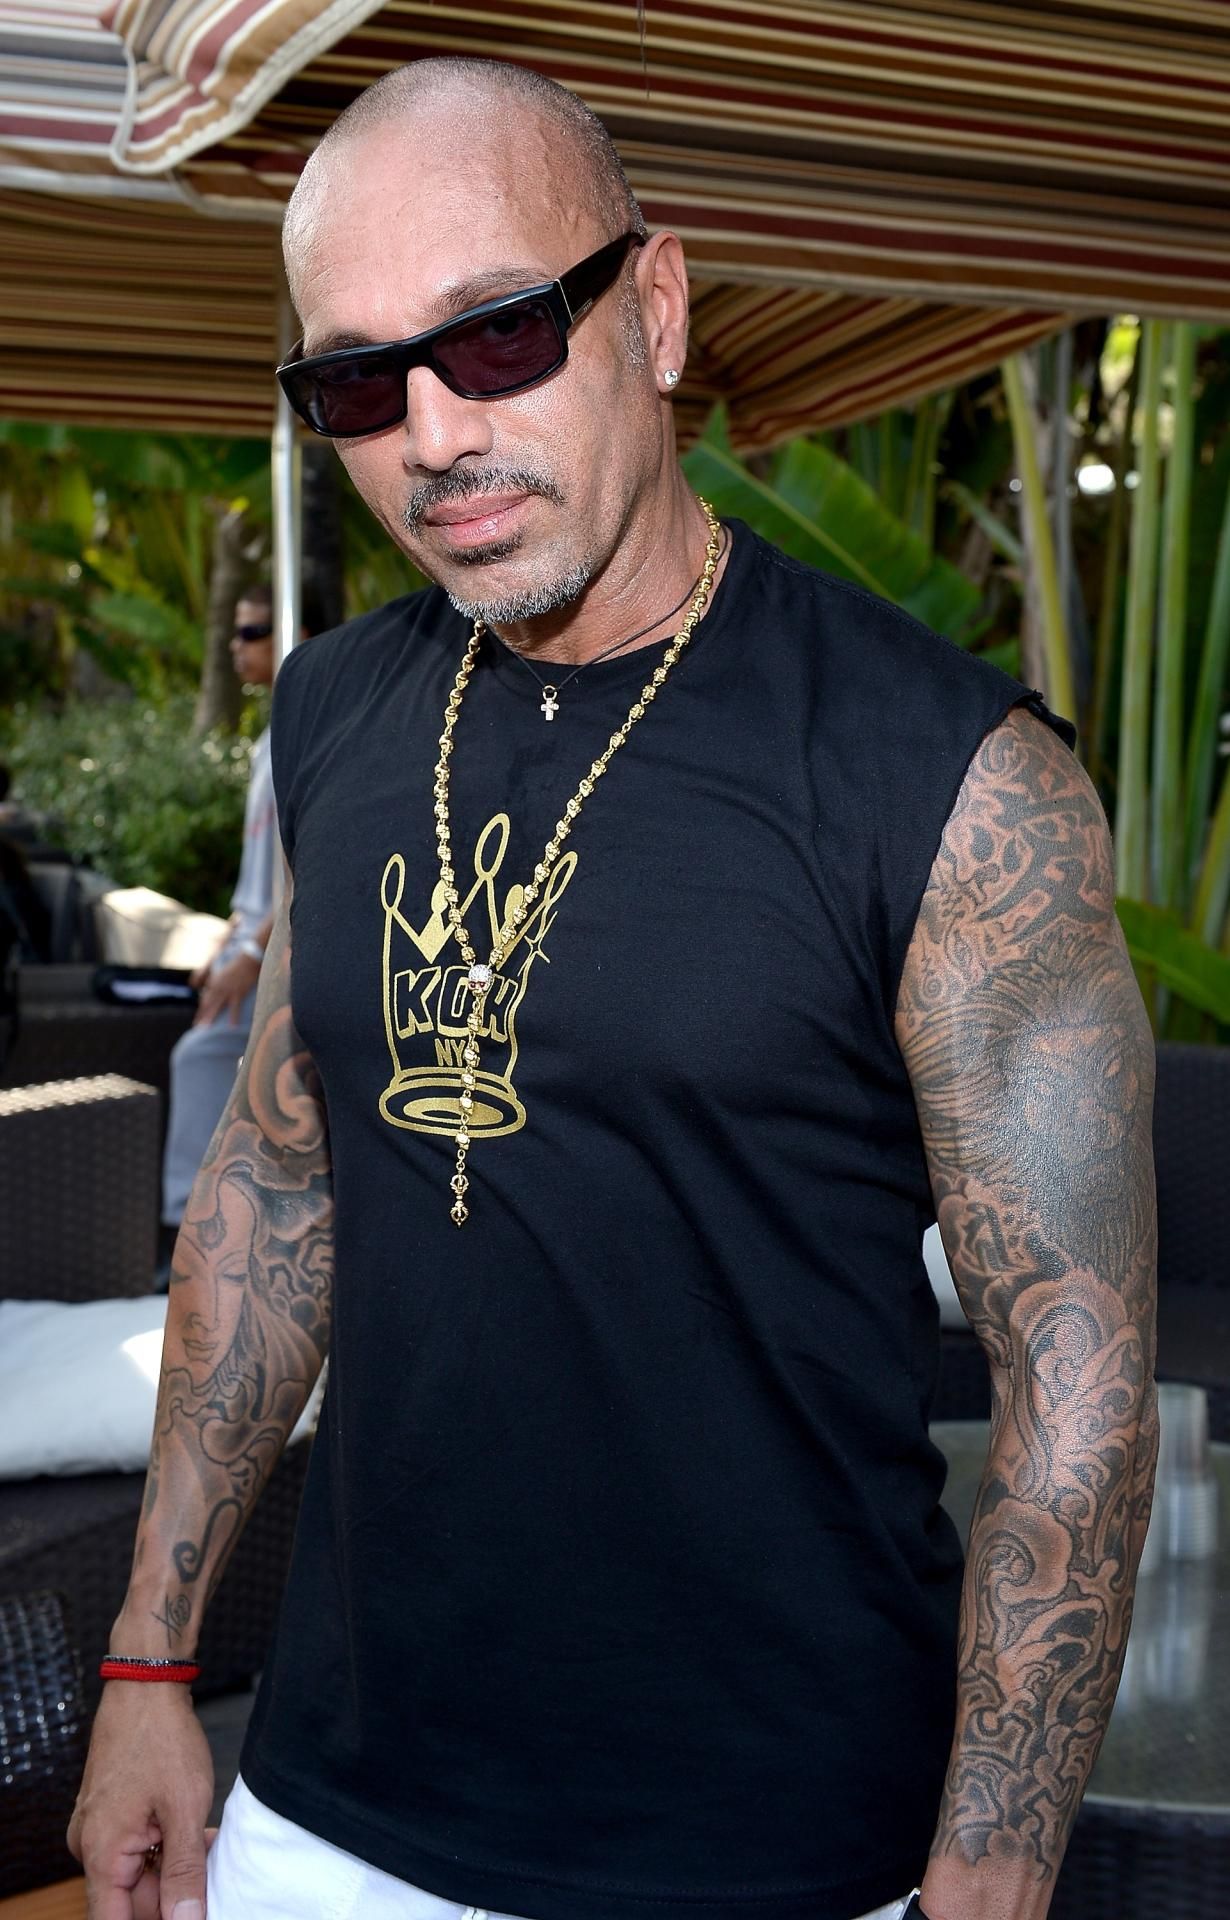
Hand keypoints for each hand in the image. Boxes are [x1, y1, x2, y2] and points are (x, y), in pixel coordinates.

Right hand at [68, 1683, 215, 1918]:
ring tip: (208, 1845)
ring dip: (174, 1869)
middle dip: (173, 1893)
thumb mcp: (184, 1809)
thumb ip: (184, 1872)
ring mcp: (98, 1829)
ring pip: (137, 1874)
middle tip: (211, 1868)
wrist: (146, 1685)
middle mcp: (89, 1847)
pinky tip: (195, 1834)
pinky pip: (135, 1849)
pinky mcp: (109, 1814)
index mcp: (100, 1854)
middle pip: (131, 1900)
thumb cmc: (163, 1738)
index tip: (189, 1912)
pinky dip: (165, 1848)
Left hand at [193, 950, 260, 1027]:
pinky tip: (232, 1026)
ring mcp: (228, 990)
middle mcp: (219, 987)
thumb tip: (207, 988)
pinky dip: (233, 1016)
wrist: (249, 958)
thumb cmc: (238, 964)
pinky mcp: (239, 992)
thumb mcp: (223, 970)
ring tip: (205, 1028)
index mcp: (215, 982)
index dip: (201, 1010)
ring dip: (210, 1017)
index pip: (205, 999)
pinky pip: (235, 1007)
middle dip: (202, 1016)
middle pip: (208, 1004)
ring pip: (217, 1006)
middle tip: (196, 1028)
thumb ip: (214, 979)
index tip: (197, 1020)